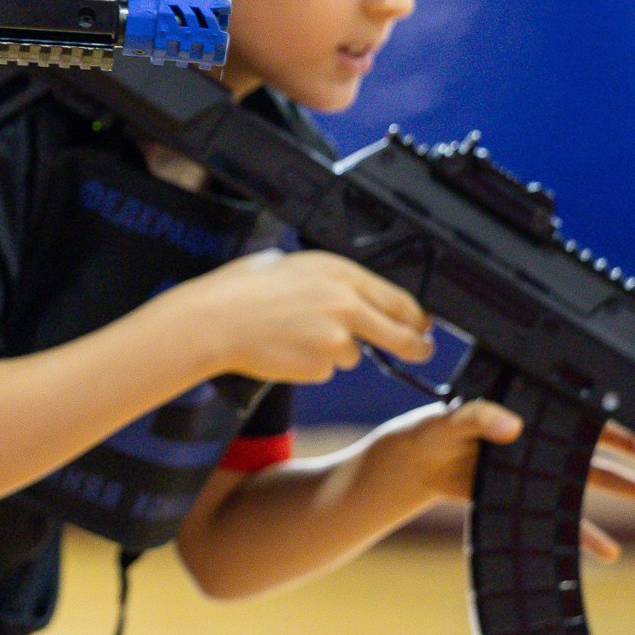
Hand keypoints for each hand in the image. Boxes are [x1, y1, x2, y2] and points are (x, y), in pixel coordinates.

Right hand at [165, 248, 433, 385]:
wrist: (211, 321)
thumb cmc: (240, 290)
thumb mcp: (289, 265)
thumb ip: (328, 280)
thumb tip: (352, 294)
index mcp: (339, 272)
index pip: (397, 298)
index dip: (415, 316)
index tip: (422, 324)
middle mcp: (346, 304)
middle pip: (400, 334)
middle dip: (415, 345)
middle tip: (422, 350)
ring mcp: (336, 338)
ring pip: (353, 353)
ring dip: (334, 350)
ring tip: (292, 334)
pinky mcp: (321, 366)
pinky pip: (325, 369)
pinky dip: (310, 364)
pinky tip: (283, 349)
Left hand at [374, 403, 634, 561]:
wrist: (411, 465)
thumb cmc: (429, 431)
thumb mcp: (449, 418)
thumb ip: (477, 416)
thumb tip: (509, 424)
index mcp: (527, 413)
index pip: (581, 416)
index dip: (618, 427)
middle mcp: (539, 440)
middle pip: (597, 451)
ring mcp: (535, 469)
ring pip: (589, 482)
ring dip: (629, 492)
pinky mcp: (524, 496)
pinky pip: (559, 518)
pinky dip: (583, 535)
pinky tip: (608, 552)